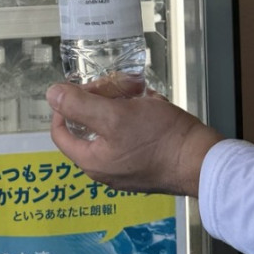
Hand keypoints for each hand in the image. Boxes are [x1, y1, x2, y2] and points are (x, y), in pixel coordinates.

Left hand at [46, 81, 223, 196]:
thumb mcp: (114, 116)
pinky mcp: (145, 160)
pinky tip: (151, 104)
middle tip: (118, 85)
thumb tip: (51, 95)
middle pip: (88, 125)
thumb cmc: (159, 140)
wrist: (201, 160)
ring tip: (139, 91)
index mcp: (92, 161)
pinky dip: (138, 114)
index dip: (66, 105)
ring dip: (122, 103)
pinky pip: (131, 132)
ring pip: (112, 125)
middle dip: (101, 98)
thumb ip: (79, 105)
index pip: (61, 131)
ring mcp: (126, 166)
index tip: (81, 87)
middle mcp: (105, 168)